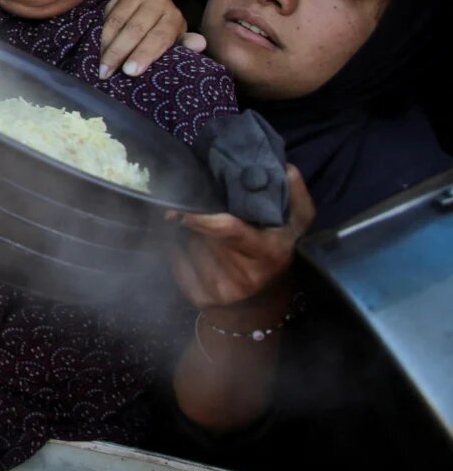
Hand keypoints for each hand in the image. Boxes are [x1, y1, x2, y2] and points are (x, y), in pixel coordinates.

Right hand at [99, 0, 204, 78]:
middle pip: (136, 30)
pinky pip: (107, 13)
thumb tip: (200, 44)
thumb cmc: (160, 26)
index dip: (145, 54)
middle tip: (108, 72)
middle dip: (120, 52)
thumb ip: (183, 44)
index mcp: (173, 18)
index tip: (131, 71)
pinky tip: (96, 48)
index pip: (159, 37)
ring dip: (106, 45)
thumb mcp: (173, 36)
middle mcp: (158, 2)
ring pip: (118, 22)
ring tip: (100, 65)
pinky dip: (100, 32)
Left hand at [171, 165, 315, 309]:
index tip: (182, 208)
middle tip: (190, 210)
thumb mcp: (296, 226)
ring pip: (186, 246)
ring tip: (198, 232)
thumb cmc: (276, 250)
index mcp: (268, 252)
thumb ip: (295, 196)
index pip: (227, 230)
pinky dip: (175, 249)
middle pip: (201, 235)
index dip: (202, 218)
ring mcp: (220, 290)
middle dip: (193, 221)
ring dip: (185, 233)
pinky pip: (175, 261)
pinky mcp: (199, 298)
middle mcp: (244, 275)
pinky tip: (188, 247)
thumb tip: (286, 168)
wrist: (262, 301)